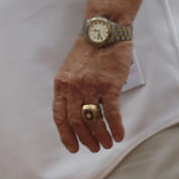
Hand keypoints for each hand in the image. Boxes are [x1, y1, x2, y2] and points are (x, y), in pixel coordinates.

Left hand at [52, 39, 129, 153]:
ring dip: (101, 136)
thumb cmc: (90, 50)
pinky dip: (115, 127)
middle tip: (94, 148)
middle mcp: (73, 86)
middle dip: (85, 139)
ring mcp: (91, 86)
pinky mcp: (109, 85)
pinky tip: (119, 135)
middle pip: (76, 121)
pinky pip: (111, 113)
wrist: (104, 31)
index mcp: (61, 83)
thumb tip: (77, 113)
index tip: (73, 147)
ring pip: (93, 120)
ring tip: (107, 143)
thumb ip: (71, 89)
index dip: (66, 135)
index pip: (59, 116)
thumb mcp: (71, 69)